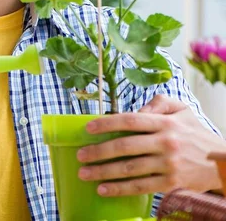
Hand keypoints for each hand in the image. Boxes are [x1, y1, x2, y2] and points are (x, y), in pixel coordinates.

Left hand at [76, 94, 225, 196]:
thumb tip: (136, 108)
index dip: (106, 124)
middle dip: (99, 151)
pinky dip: (120, 189)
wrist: (222, 162)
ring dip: (104, 172)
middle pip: (125, 146)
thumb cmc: (195, 133)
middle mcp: (165, 143)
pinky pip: (140, 187)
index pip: (130, 120)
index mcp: (165, 123)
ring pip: (129, 169)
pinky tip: (103, 189)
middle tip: (80, 155)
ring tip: (84, 173)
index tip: (87, 128)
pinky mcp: (171, 183)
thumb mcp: (181, 109)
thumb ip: (158, 102)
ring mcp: (168, 164)